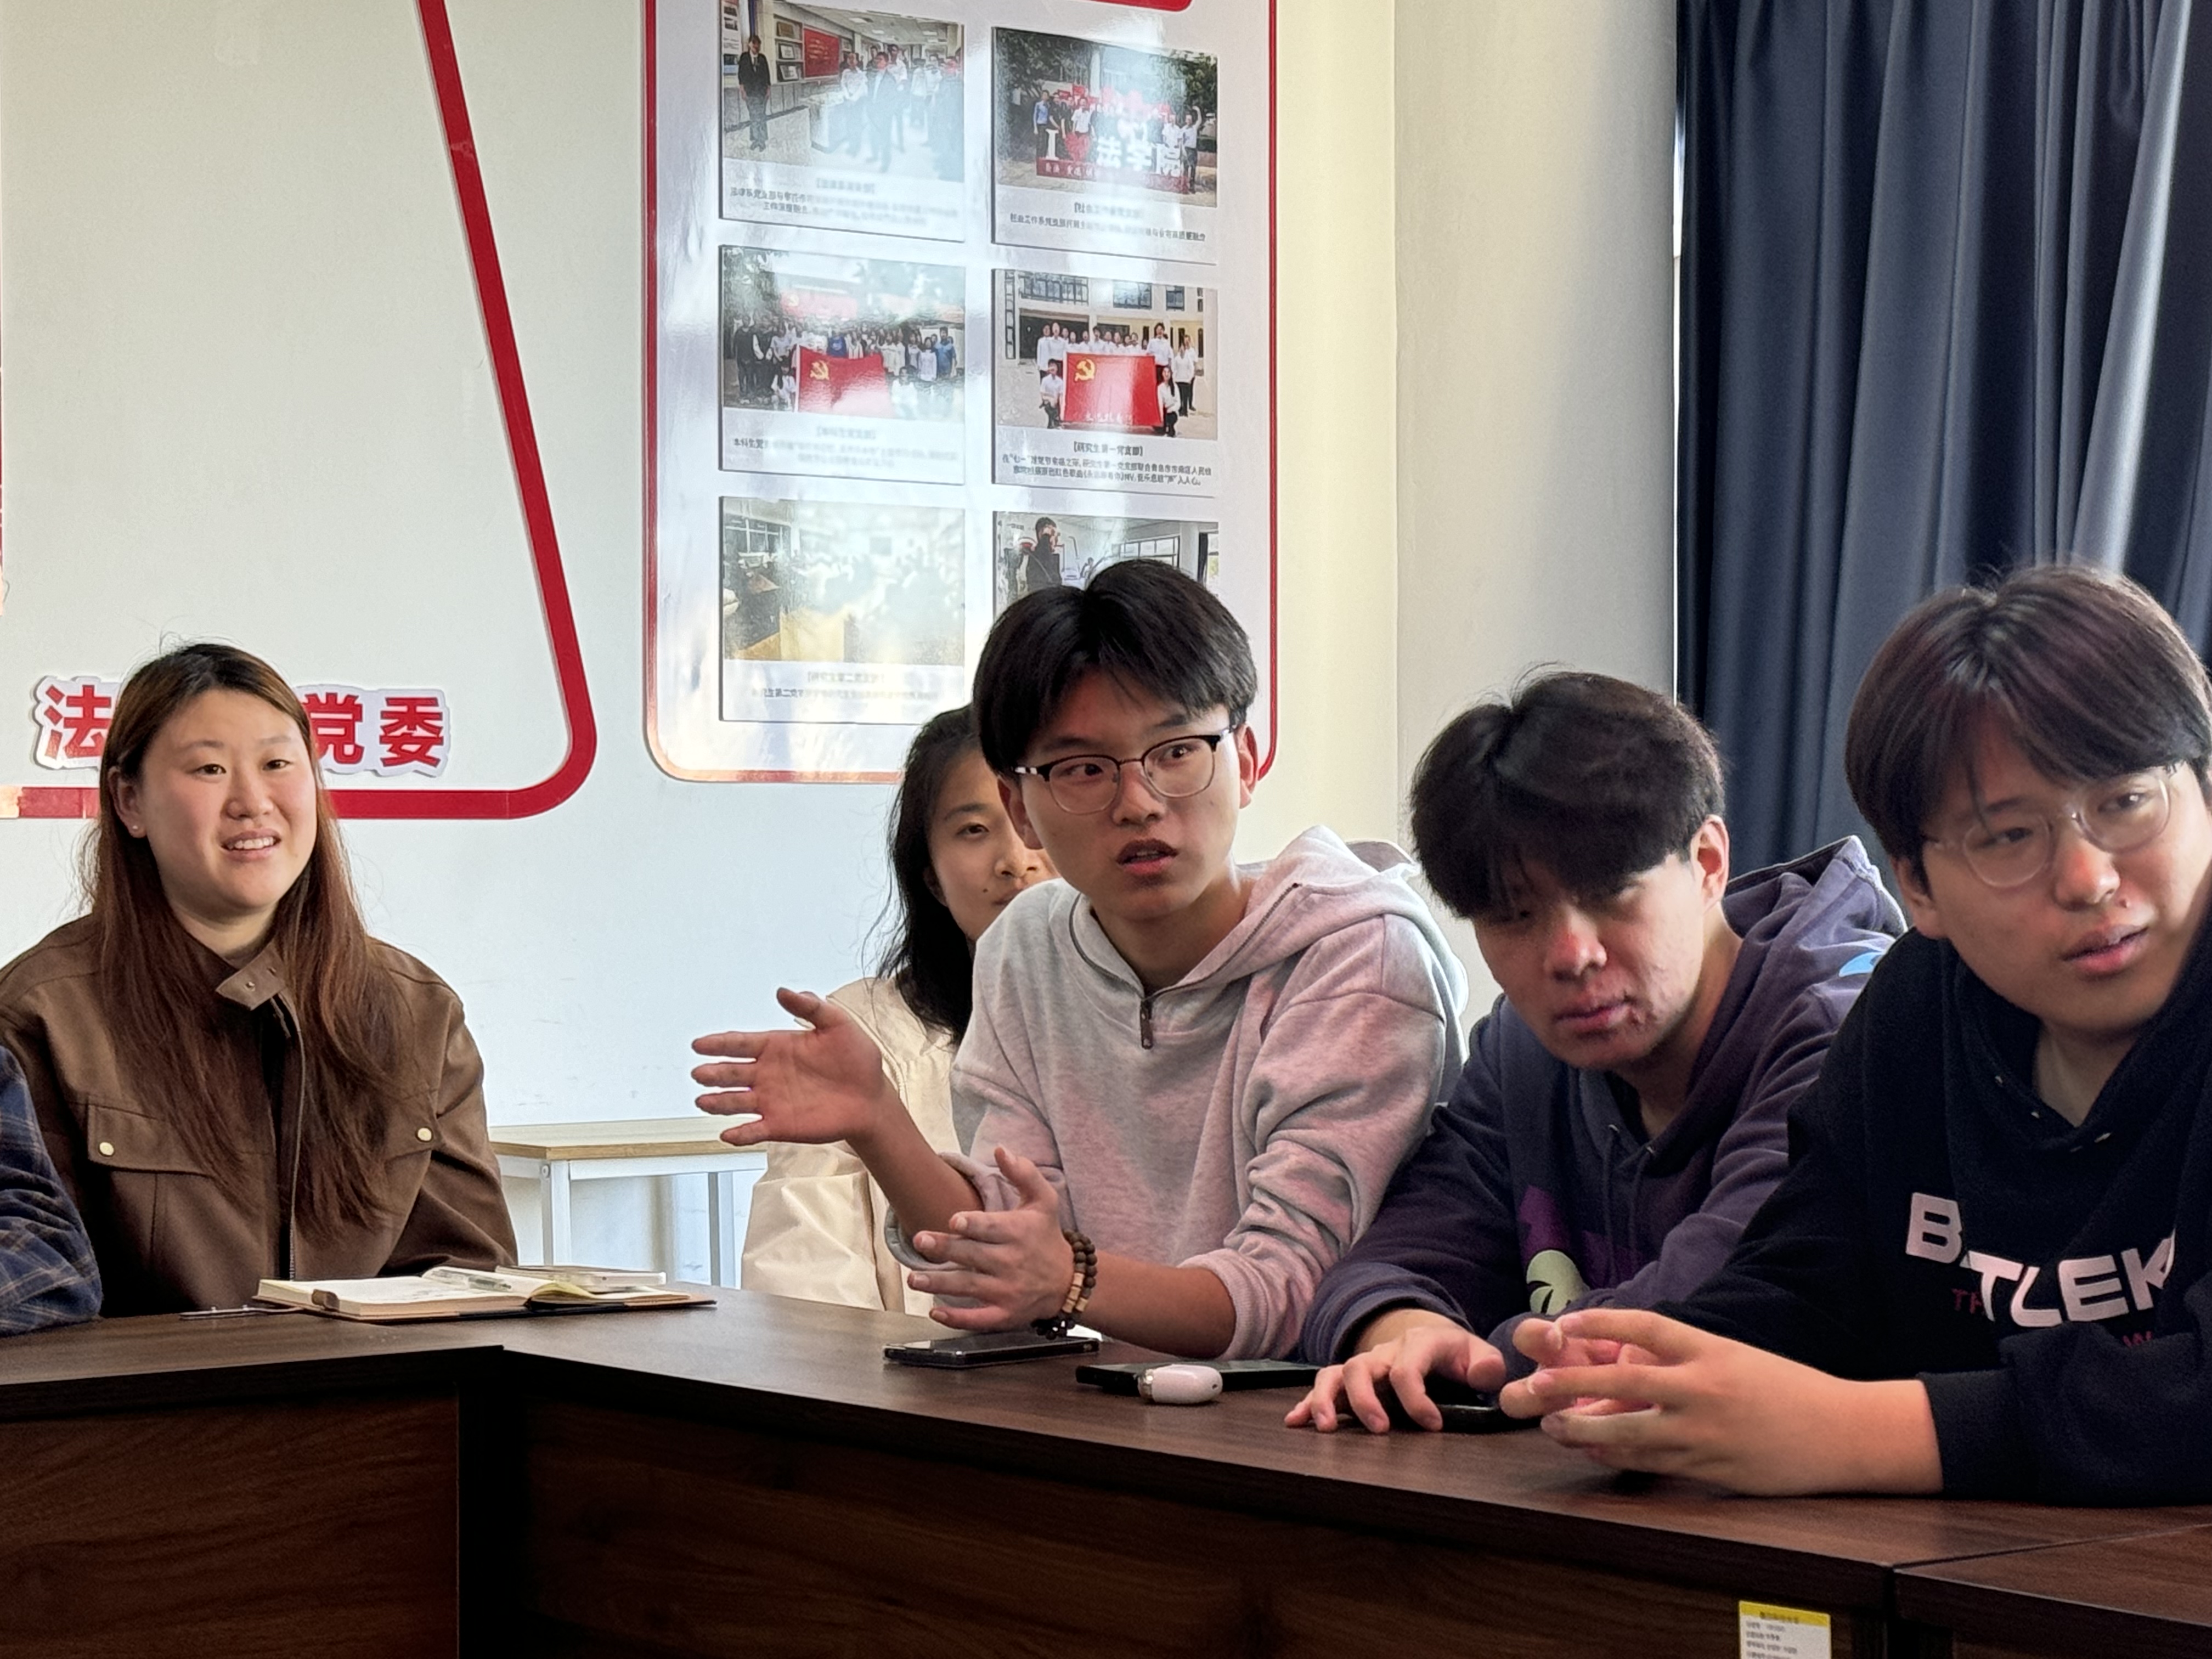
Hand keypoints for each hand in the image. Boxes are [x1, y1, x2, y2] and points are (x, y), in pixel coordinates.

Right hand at [691, 988, 897, 1149]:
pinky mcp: (780, 1124)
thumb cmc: (856, 1060)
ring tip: (703, 1101)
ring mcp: (772, 1100)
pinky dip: (740, 1133)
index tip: (700, 1044)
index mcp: (777, 1047)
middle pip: (732, 1072)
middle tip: (699, 1073)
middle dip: (714, 1073)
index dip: (719, 1043)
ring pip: (736, 1101)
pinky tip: (727, 1134)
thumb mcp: (838, 1024)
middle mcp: (768, 1074)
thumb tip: (784, 991)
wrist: (872, 1097)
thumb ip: (811, 1007)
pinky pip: (754, 1130)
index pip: (741, 1043)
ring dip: (719, 1102)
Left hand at [905, 1147, 1071, 1331]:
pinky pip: (978, 1319)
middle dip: (946, 1249)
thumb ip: (1023, 1173)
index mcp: (1019, 1232)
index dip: (972, 1225)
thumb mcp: (1044, 1200)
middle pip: (974, 1256)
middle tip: (920, 1241)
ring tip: (914, 1279)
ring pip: (969, 1287)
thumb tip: (1000, 1149)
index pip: (992, 1228)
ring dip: (939, 1284)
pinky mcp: (1005, 1314)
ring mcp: (1007, 1291)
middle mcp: (1012, 1262)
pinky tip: (935, 1312)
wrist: (1067, 1281)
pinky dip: (957, 1318)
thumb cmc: (1047, 1235)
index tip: (954, 1221)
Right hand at [1285, 1313, 1504, 1432]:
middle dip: (1365, 1400)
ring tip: (1326, 1429)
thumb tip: (1482, 1375)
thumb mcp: (1480, 1354)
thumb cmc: (1459, 1355)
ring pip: (1335, 1372)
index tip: (1432, 1427)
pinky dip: (1307, 1402)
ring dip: (1326, 1399)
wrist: (1436, 1338)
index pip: (1407, 1368)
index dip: (1417, 1400)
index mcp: (1418, 1343)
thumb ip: (1488, 1365)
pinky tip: (1296, 1421)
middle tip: (1379, 1431)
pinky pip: (1324, 1383)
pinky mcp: (1351, 1379)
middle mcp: (1384, 1351)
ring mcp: (1365, 1364)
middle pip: (1362, 1367)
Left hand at [1498, 1308, 1940, 1494]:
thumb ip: (1684, 1356)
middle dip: (1572, 1381)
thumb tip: (1628, 1353)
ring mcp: (1706, 1432)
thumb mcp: (1735, 1356)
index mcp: (1711, 1350)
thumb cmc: (1788, 1389)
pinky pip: (1652, 1463)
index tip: (1564, 1324)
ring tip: (1551, 1425)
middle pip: (1623, 1379)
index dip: (1600, 1322)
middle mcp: (1704, 1387)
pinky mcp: (1711, 1470)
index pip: (1644, 1325)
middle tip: (1535, 1382)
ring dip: (1584, 1429)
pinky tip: (1591, 1452)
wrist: (1845, 1433)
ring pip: (1629, 1430)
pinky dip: (1617, 1457)